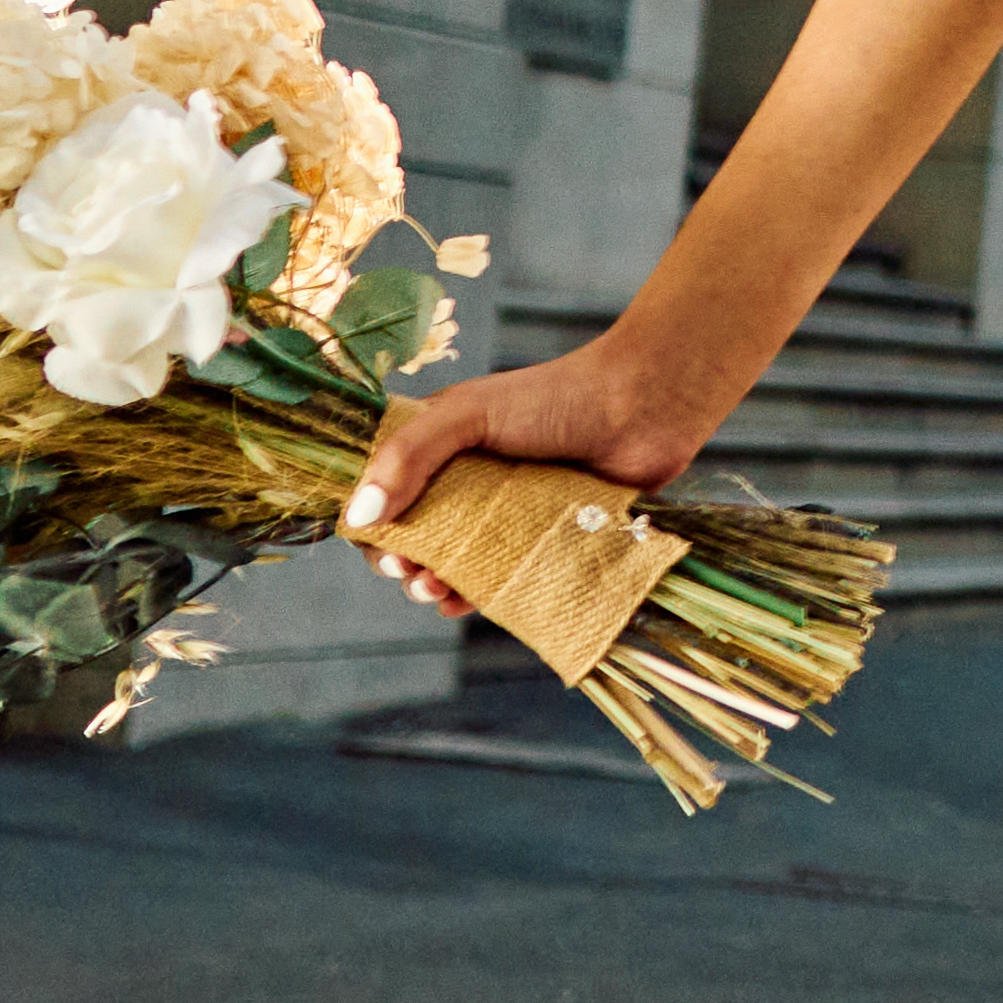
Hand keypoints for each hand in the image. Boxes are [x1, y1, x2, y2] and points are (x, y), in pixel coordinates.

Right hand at [342, 335, 716, 617]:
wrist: (644, 408)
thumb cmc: (555, 398)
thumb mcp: (469, 414)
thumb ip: (408, 458)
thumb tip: (358, 518)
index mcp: (439, 445)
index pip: (383, 492)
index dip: (373, 525)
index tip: (383, 547)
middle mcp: (466, 480)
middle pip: (413, 535)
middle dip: (402, 564)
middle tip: (414, 576)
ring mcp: (504, 512)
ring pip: (453, 562)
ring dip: (434, 586)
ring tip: (438, 592)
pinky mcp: (540, 538)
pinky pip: (499, 578)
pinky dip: (475, 596)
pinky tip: (463, 604)